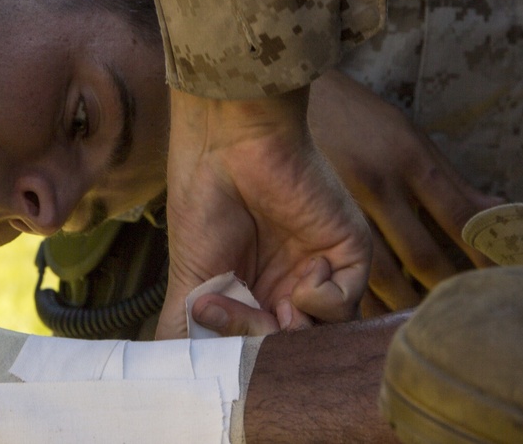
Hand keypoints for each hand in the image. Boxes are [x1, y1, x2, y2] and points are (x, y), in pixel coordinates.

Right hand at [156, 86, 371, 338]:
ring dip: (296, 330)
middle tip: (243, 320)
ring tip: (272, 306)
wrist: (228, 145)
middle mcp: (287, 285)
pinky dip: (324, 300)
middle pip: (292, 346)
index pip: (258, 346)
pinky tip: (303, 275)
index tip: (218, 338)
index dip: (242, 354)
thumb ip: (186, 332)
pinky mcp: (348, 252)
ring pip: (323, 333)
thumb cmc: (204, 202)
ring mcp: (319, 269)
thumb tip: (175, 376)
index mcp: (252, 293)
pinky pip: (347, 302)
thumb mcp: (189, 280)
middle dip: (266, 346)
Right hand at [308, 70, 498, 312]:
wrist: (274, 110)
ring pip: (382, 272)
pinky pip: (344, 273)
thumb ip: (448, 178)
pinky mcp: (311, 226)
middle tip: (463, 313)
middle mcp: (378, 183)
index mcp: (406, 158)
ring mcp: (342, 207)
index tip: (501, 278)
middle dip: (445, 288)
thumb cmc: (348, 117)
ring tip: (423, 324)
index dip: (483, 252)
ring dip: (405, 301)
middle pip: (422, 254)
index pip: (459, 215)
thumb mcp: (404, 135)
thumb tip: (501, 210)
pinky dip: (364, 296)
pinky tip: (377, 311)